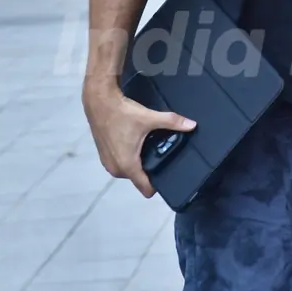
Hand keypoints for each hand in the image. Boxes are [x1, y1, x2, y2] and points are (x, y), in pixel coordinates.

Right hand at [82, 83, 195, 198]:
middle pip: (139, 179)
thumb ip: (172, 122)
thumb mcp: (149, 118)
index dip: (159, 184)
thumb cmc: (123, 113)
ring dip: (137, 163)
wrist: (99, 101)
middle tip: (159, 152)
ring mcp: (107, 163)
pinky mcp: (103, 156)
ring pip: (129, 171)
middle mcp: (116, 169)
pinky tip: (134, 143)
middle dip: (148, 169)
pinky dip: (127, 157)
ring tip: (147, 146)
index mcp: (127, 165)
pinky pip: (121, 163)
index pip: (146, 189)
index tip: (168, 171)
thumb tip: (192, 125)